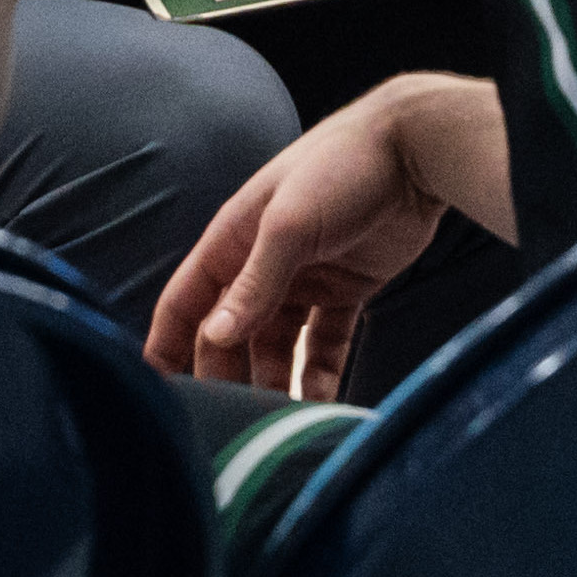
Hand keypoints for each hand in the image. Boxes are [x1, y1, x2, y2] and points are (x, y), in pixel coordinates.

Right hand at [146, 89, 447, 398]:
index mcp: (235, 239)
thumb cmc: (343, 167)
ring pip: (276, 346)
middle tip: (230, 425)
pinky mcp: (344, 290)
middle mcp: (262, 262)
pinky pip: (323, 343)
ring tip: (277, 424)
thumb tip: (214, 335)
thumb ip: (253, 282)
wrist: (417, 150)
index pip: (186, 301)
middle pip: (229, 333)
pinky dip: (320, 374)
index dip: (167, 344)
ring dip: (274, 382)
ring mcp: (304, 278)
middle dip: (226, 377)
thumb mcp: (290, 224)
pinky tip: (321, 404)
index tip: (159, 394)